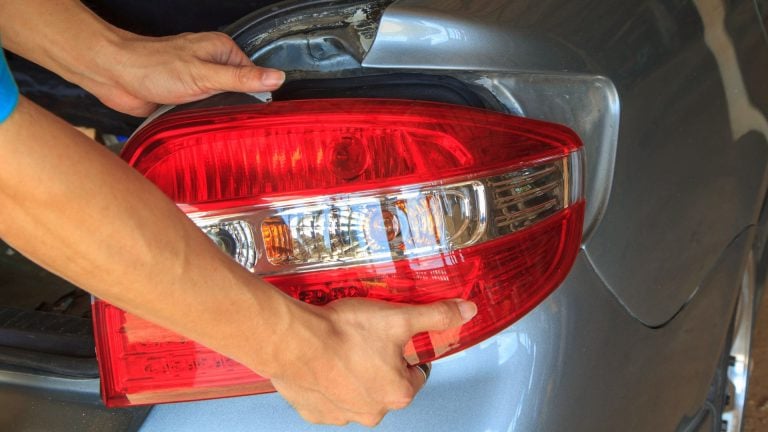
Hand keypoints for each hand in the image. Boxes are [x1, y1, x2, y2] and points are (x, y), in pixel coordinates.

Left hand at [82, 32, 283, 116]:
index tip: (261, 112)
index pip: (254, 75)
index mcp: (221, 50)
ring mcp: (197, 80)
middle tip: (242, 123)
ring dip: (219, 115)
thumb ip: (242, 79)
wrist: (114, 74)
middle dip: (240, 107)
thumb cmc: (152, 66)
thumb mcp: (205, 75)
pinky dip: (204, 120)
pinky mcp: (184, 96)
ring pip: (221, 103)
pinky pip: (203, 112)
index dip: (259, 94)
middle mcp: (210, 63)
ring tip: (221, 126)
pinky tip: (204, 126)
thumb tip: (276, 77)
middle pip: (239, 90)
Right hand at [268, 298, 476, 426]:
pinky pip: (327, 398)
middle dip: (377, 364)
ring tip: (341, 347)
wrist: (294, 340)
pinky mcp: (315, 412)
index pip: (415, 374)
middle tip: (364, 338)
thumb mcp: (399, 317)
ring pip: (356, 393)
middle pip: (385, 385)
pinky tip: (323, 361)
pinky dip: (328, 382)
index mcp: (398, 393)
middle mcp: (372, 412)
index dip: (405, 353)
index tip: (390, 338)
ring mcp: (341, 415)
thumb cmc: (343, 332)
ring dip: (352, 374)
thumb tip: (466, 311)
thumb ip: (436, 316)